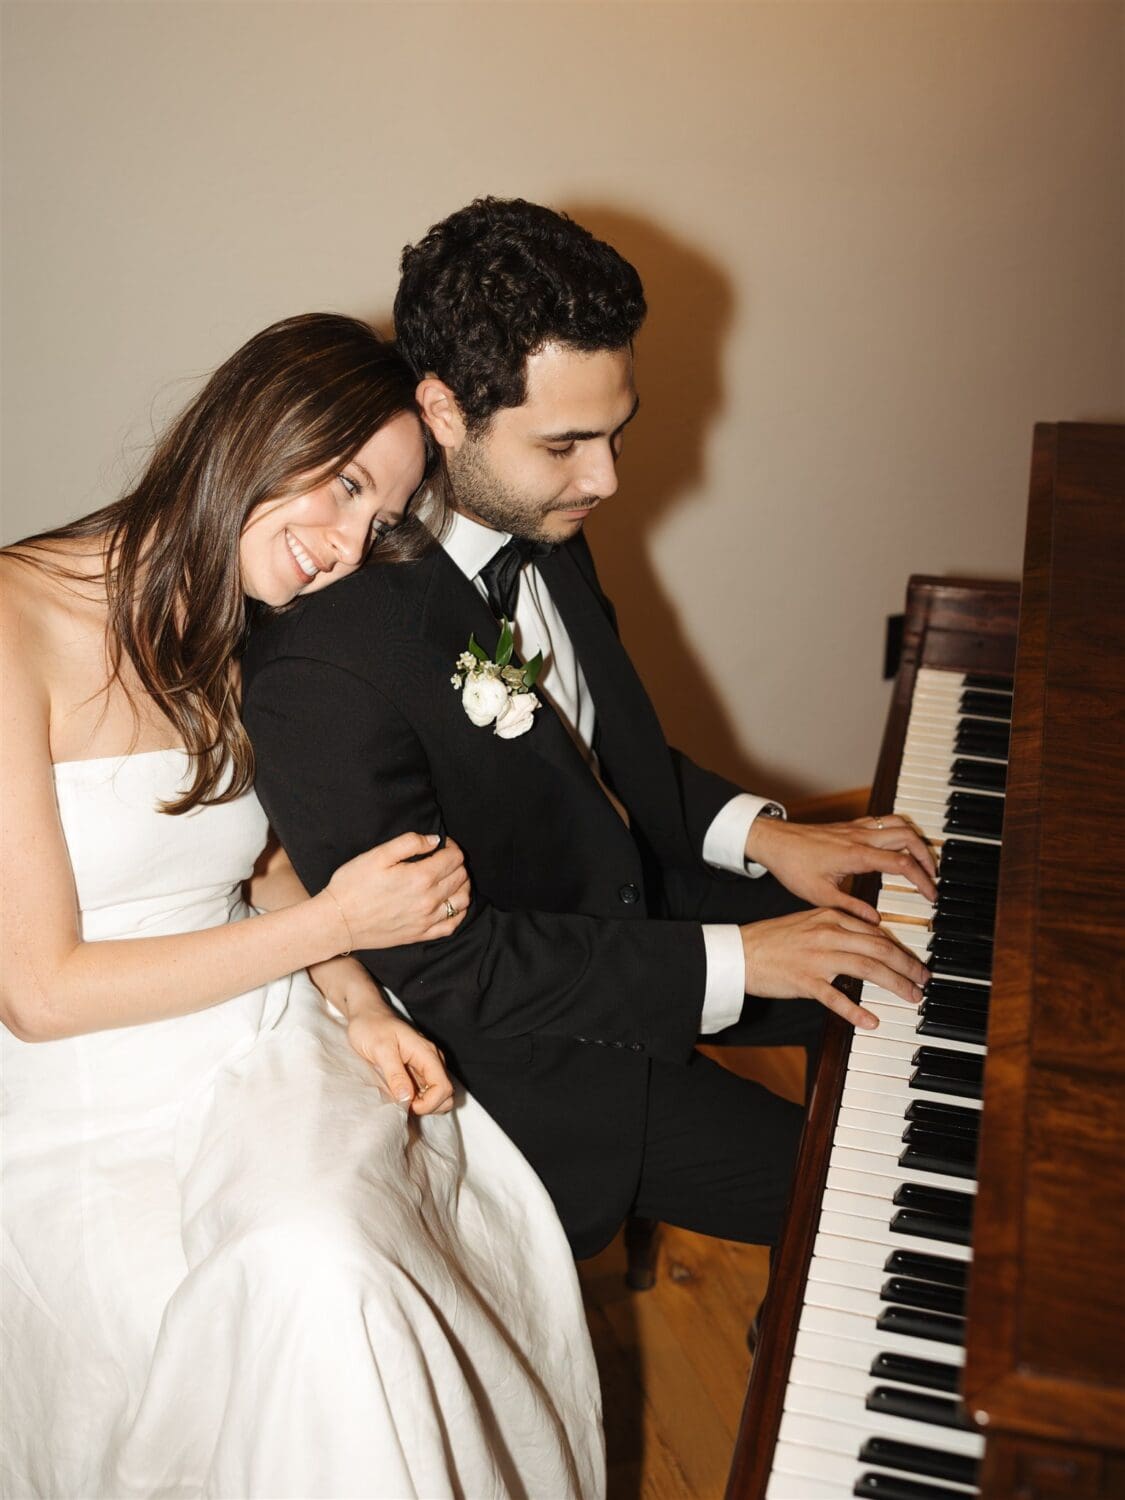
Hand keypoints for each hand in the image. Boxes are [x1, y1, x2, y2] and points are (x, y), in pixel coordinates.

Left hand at [310, 956, 453, 1113]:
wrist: (365, 1013)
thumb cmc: (371, 1027)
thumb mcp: (380, 1049)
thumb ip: (395, 1073)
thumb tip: (406, 1099)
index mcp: (427, 1053)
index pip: (444, 1087)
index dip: (429, 1104)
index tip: (406, 1106)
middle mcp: (431, 1060)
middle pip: (446, 1094)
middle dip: (428, 1106)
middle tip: (403, 1105)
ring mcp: (425, 1065)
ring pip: (437, 1094)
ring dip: (423, 1104)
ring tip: (399, 1099)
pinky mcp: (416, 1069)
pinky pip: (425, 1090)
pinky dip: (416, 1099)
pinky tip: (399, 1095)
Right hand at [325, 833, 469, 950]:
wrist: (337, 922)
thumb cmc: (353, 884)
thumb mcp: (378, 855)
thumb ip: (409, 842)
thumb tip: (434, 840)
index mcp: (421, 877)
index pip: (454, 857)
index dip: (451, 846)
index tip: (441, 843)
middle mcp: (429, 900)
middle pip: (460, 876)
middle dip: (456, 862)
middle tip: (443, 857)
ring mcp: (427, 920)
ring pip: (463, 900)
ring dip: (462, 885)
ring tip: (450, 877)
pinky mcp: (421, 935)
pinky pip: (453, 925)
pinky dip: (459, 911)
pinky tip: (452, 903)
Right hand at [740, 906, 929, 1028]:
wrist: (739, 952)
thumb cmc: (771, 940)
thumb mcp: (807, 922)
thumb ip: (836, 928)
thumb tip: (866, 939)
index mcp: (829, 916)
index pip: (875, 932)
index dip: (900, 949)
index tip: (914, 963)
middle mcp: (827, 933)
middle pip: (879, 948)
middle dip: (907, 965)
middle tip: (923, 980)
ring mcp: (817, 957)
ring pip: (867, 968)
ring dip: (894, 984)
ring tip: (911, 997)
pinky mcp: (804, 981)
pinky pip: (835, 997)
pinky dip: (855, 1010)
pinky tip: (871, 1021)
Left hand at [745, 814, 936, 919]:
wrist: (775, 841)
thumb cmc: (793, 866)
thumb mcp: (819, 894)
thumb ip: (851, 908)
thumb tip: (875, 921)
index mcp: (856, 855)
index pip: (902, 864)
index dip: (922, 880)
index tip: (931, 896)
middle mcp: (861, 837)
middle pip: (909, 838)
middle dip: (928, 858)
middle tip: (933, 879)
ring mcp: (857, 828)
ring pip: (900, 824)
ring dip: (917, 841)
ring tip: (924, 862)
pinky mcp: (852, 825)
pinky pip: (885, 821)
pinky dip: (901, 831)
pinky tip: (901, 846)